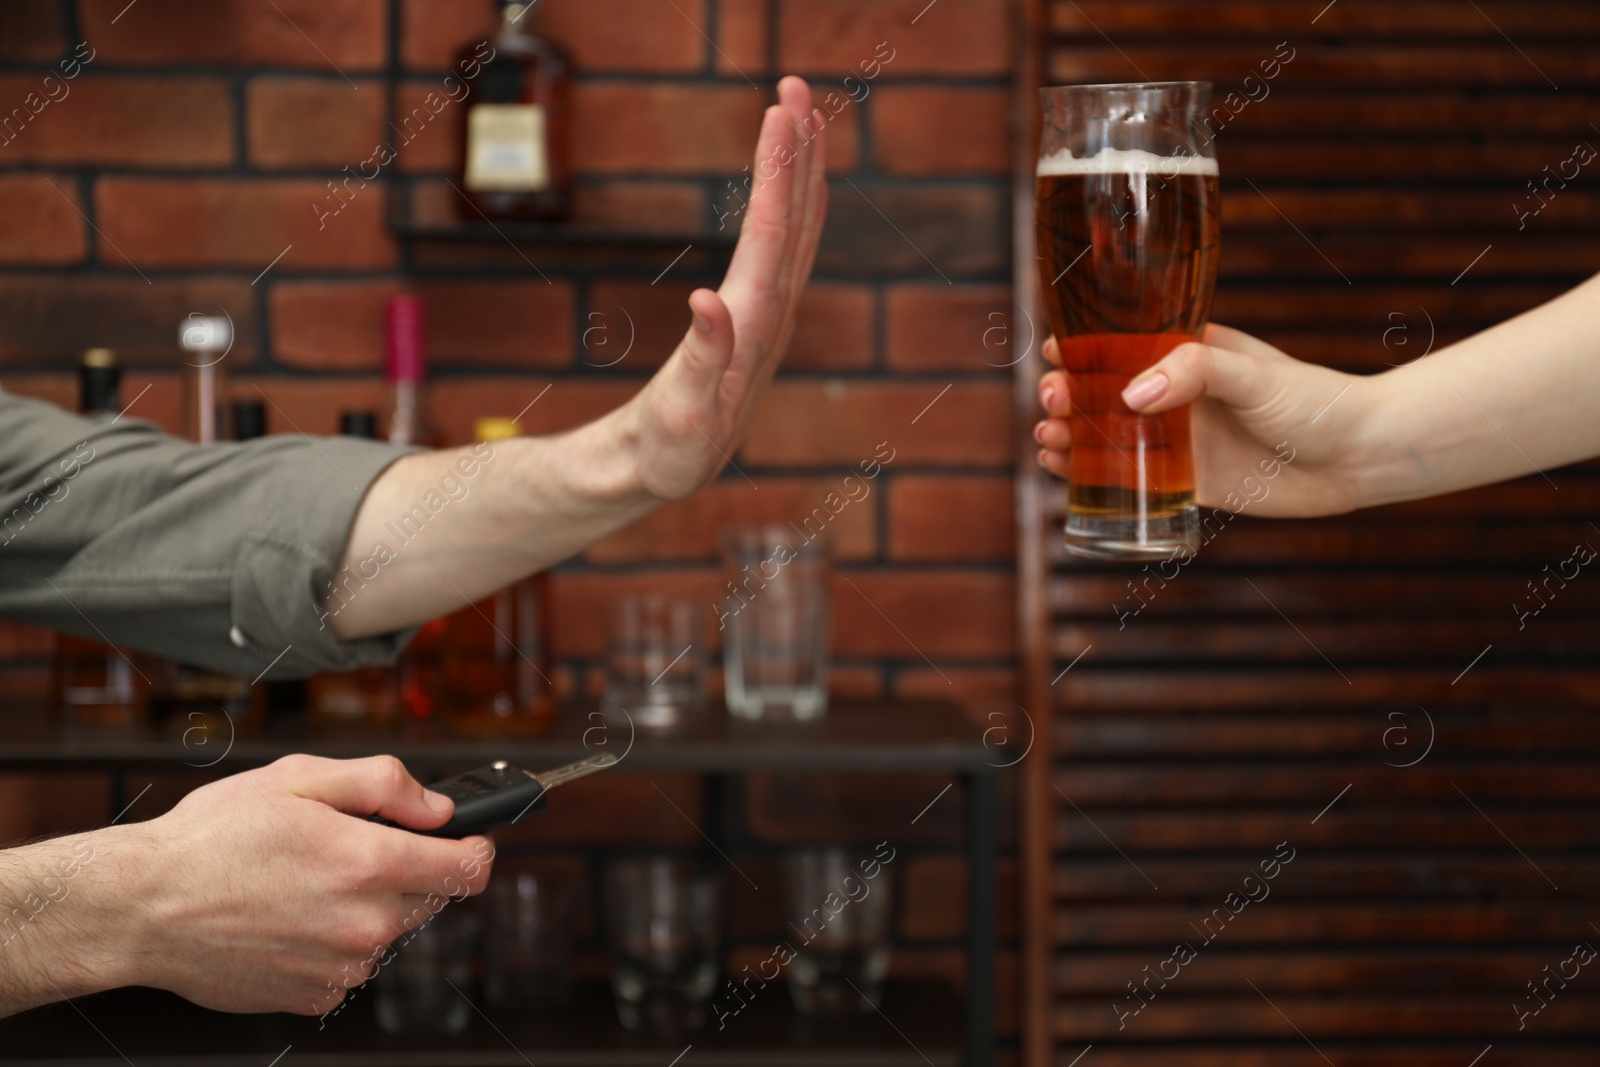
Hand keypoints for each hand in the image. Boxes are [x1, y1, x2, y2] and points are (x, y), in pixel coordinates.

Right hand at [130, 755, 492, 1014]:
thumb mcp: (300, 777)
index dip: (475, 846)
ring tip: (303, 881)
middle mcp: (365, 924)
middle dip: (408, 868)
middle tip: (350, 846)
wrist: (141, 907)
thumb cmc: (211, 839)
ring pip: (388, 930)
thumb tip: (438, 805)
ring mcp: (341, 967)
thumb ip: (384, 783)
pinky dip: (332, 941)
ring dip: (366, 905)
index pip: (469, 868)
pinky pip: (350, 963)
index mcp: (370, 864)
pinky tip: (288, 917)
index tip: (467, 838)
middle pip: (431, 896)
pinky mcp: (314, 996)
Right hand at [622, 74, 827, 499]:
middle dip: (798, 151)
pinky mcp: (759, 321)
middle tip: (794, 85)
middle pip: (793, 220)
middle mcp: (772, 314)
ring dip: (800, 171)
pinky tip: (795, 185)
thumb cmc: (672, 450)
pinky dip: (792, 206)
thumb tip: (709, 299)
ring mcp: (770, 316)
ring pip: (794, 230)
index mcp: (753, 326)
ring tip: (803, 115)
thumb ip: (701, 357)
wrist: (674, 474)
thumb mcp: (683, 412)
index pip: (771, 234)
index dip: (777, 171)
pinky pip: (784, 249)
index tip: (779, 113)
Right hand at [1035, 323, 1373, 517]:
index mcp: (1191, 353)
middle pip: (1105, 391)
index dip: (1082, 347)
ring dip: (1071, 434)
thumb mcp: (1251, 374)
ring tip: (1048, 438)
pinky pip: (1130, 478)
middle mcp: (1179, 395)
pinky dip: (1092, 474)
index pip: (1123, 343)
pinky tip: (1065, 470)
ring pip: (1108, 434)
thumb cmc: (1314, 402)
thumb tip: (1130, 395)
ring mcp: (1181, 439)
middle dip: (1068, 394)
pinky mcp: (1190, 482)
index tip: (1055, 352)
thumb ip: (1192, 374)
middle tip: (1052, 402)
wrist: (1358, 458)